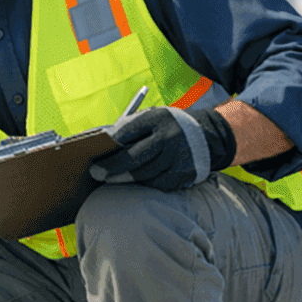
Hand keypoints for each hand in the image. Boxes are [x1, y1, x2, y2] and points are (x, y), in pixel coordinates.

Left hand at [89, 106, 237, 191]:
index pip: (129, 131)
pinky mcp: (185, 172)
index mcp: (158, 118)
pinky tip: (136, 182)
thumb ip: (130, 127)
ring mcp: (179, 156)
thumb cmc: (167, 128)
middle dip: (113, 166)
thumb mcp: (152, 119)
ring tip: (110, 179)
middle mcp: (170, 136)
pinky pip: (159, 182)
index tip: (95, 154)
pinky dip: (145, 183)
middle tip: (96, 173)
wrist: (206, 135)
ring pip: (145, 173)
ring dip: (125, 178)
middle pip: (135, 156)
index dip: (110, 145)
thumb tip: (100, 140)